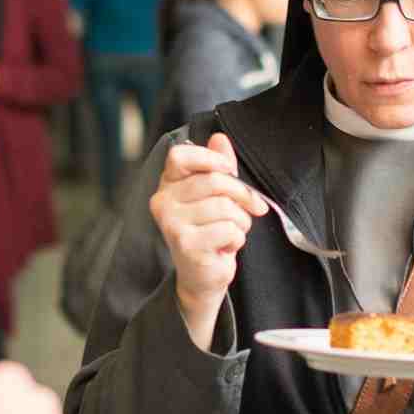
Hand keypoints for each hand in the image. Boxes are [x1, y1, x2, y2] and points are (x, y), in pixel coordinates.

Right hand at [147, 133, 265, 348]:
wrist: (203, 276)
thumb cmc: (210, 232)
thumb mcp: (216, 195)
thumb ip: (218, 166)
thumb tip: (220, 137)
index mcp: (168, 184)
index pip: (181, 155)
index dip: (211, 158)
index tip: (229, 170)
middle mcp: (163, 202)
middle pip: (214, 181)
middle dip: (242, 195)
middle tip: (249, 209)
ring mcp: (172, 224)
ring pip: (225, 207)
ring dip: (241, 222)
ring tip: (231, 232)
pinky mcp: (186, 245)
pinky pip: (228, 229)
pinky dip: (236, 239)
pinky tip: (225, 247)